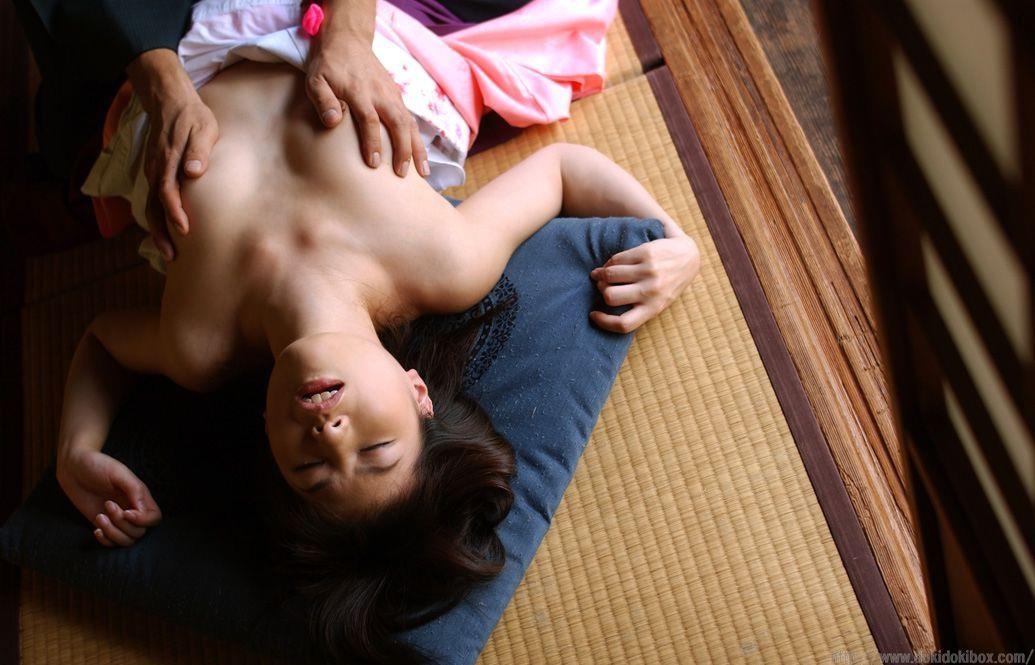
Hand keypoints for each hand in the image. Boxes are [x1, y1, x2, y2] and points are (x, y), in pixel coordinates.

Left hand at [56, 449, 161, 547]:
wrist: (73, 467)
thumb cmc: (98, 465)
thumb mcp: (119, 473)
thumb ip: (135, 490)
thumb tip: (142, 511)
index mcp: (140, 497)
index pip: (154, 518)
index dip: (143, 521)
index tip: (126, 512)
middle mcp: (131, 509)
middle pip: (139, 532)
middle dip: (122, 524)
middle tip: (108, 505)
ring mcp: (117, 519)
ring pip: (126, 540)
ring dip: (113, 533)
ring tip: (100, 517)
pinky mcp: (103, 524)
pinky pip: (111, 543)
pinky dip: (105, 540)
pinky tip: (96, 529)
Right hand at [142, 95, 218, 261]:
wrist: (170, 100)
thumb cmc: (192, 116)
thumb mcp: (203, 128)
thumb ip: (199, 150)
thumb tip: (194, 171)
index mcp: (167, 159)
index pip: (167, 191)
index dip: (174, 212)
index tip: (184, 229)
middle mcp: (155, 168)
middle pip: (153, 206)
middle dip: (160, 233)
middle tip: (172, 256)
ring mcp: (152, 171)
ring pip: (150, 206)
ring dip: (157, 230)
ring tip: (168, 252)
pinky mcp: (154, 172)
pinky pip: (152, 200)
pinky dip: (157, 218)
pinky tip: (166, 232)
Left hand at [305, 36, 429, 177]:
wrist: (349, 39)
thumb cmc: (329, 64)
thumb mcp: (316, 79)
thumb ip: (323, 100)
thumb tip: (333, 122)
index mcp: (360, 92)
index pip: (370, 120)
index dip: (373, 143)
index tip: (375, 163)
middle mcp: (381, 94)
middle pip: (398, 124)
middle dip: (403, 150)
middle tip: (402, 174)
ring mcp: (392, 94)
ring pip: (410, 123)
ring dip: (417, 148)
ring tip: (423, 172)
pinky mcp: (397, 96)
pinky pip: (411, 120)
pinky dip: (417, 139)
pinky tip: (420, 156)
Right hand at [589, 221, 700, 332]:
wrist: (690, 256)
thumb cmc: (671, 282)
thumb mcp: (662, 301)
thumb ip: (640, 310)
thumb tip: (607, 316)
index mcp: (654, 308)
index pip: (623, 324)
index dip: (604, 322)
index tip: (594, 315)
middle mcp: (650, 291)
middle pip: (611, 297)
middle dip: (602, 291)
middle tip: (603, 287)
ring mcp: (648, 271)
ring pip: (610, 276)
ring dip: (601, 275)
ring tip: (602, 273)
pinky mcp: (646, 254)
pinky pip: (617, 259)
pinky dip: (610, 262)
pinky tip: (612, 264)